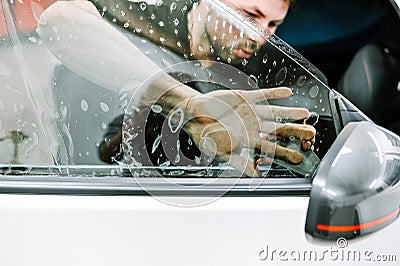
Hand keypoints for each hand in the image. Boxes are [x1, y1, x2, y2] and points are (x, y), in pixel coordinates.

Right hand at [181, 87, 315, 176]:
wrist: (194, 115)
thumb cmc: (205, 135)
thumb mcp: (221, 152)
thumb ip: (239, 161)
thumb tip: (255, 175)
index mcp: (249, 140)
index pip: (272, 148)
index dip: (286, 152)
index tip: (301, 157)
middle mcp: (253, 126)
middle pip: (279, 130)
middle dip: (295, 132)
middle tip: (311, 134)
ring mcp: (251, 112)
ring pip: (275, 113)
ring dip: (290, 113)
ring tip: (305, 113)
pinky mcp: (246, 98)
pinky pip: (264, 95)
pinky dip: (275, 94)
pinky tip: (288, 93)